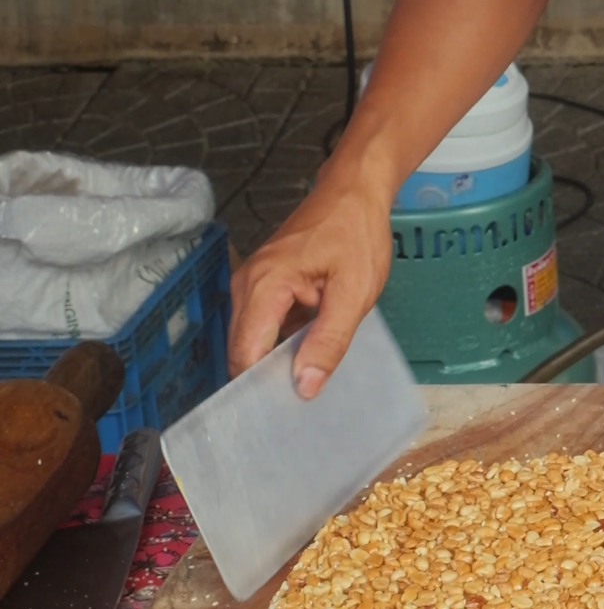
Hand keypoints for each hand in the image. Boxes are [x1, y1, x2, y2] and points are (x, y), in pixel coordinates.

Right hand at [230, 171, 392, 399]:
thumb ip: (329, 340)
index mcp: (264, 285)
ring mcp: (251, 283)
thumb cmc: (356, 233)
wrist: (354, 190)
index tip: (277, 418)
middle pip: (242, 350)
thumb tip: (304, 386)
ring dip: (274, 362)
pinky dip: (280, 342)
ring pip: (253, 339)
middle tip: (295, 409)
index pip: (245, 354)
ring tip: (303, 388)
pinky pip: (264, 324)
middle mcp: (246, 285)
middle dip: (264, 380)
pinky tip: (305, 356)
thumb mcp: (354, 291)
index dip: (257, 389)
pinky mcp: (263, 284)